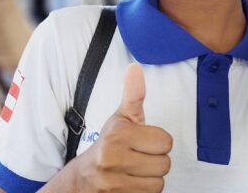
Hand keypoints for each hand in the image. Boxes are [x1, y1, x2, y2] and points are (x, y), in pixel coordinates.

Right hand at [73, 64, 172, 191]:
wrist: (81, 180)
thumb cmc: (107, 146)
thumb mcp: (120, 119)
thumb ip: (133, 95)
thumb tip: (135, 68)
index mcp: (117, 135)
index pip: (166, 142)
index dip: (157, 142)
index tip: (142, 142)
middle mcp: (112, 159)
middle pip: (164, 164)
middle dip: (154, 161)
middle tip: (138, 157)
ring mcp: (113, 183)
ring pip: (159, 183)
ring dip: (150, 179)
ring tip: (134, 171)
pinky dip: (144, 192)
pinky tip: (131, 183)